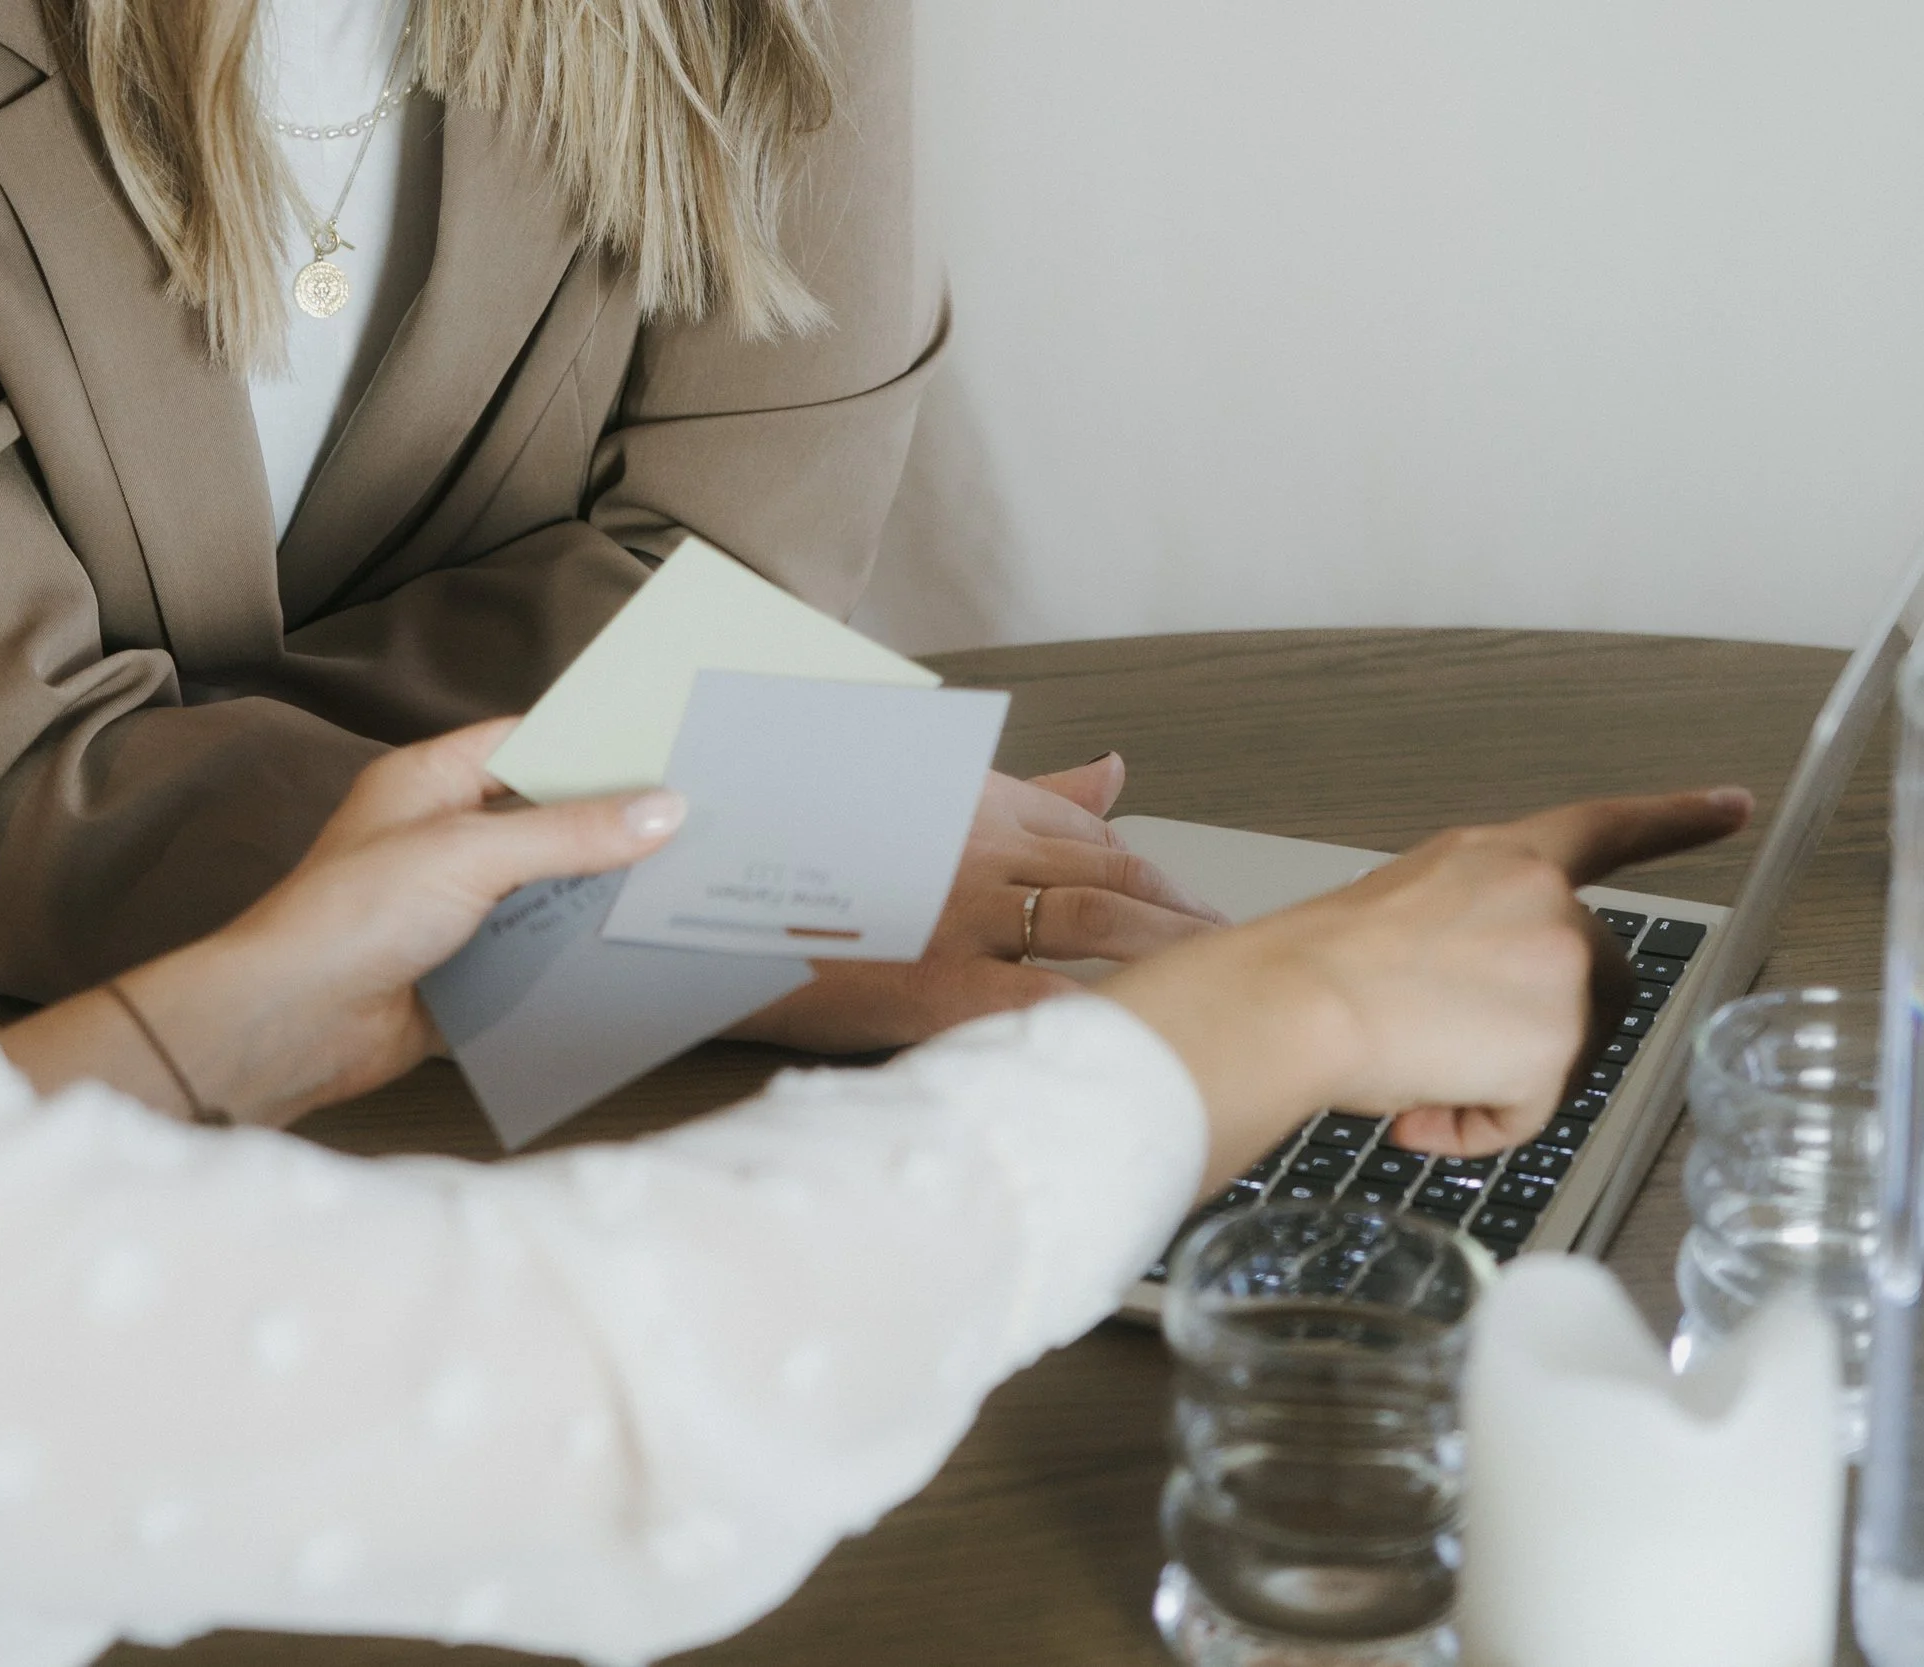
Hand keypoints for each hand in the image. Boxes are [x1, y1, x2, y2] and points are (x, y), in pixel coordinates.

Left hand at [3, 722, 684, 1125]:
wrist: (291, 1024)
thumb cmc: (350, 917)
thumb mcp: (470, 855)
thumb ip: (569, 832)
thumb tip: (661, 809)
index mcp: (430, 782)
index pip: (525, 741)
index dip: (592, 743)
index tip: (665, 747)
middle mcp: (442, 836)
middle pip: (546, 817)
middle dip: (612, 824)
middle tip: (696, 819)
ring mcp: (453, 905)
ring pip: (548, 886)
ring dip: (601, 892)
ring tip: (685, 884)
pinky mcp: (464, 967)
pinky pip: (537, 950)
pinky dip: (578, 951)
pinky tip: (634, 950)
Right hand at [726, 754, 1227, 1053]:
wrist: (690, 906)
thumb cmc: (788, 861)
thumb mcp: (899, 800)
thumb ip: (1018, 789)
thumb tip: (1115, 767)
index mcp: (967, 802)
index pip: (1087, 830)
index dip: (1150, 868)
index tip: (1186, 902)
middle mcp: (978, 850)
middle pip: (1115, 881)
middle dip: (1185, 916)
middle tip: (1233, 951)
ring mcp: (963, 917)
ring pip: (1101, 930)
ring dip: (1172, 956)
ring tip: (1219, 991)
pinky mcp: (938, 987)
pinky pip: (1047, 1005)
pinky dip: (1103, 1022)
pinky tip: (1144, 1046)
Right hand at [1102, 788, 1752, 1191]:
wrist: (1293, 1001)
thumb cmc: (1315, 966)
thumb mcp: (1403, 913)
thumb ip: (1466, 942)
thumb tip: (1469, 1031)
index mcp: (1497, 856)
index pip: (1604, 827)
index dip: (1675, 819)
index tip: (1732, 805)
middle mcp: (1543, 897)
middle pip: (1594, 982)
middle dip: (1541, 1029)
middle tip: (1450, 1050)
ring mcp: (1560, 965)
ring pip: (1563, 1053)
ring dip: (1498, 1079)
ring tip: (1416, 1070)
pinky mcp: (1559, 1039)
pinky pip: (1532, 1111)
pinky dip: (1478, 1124)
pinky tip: (1422, 1105)